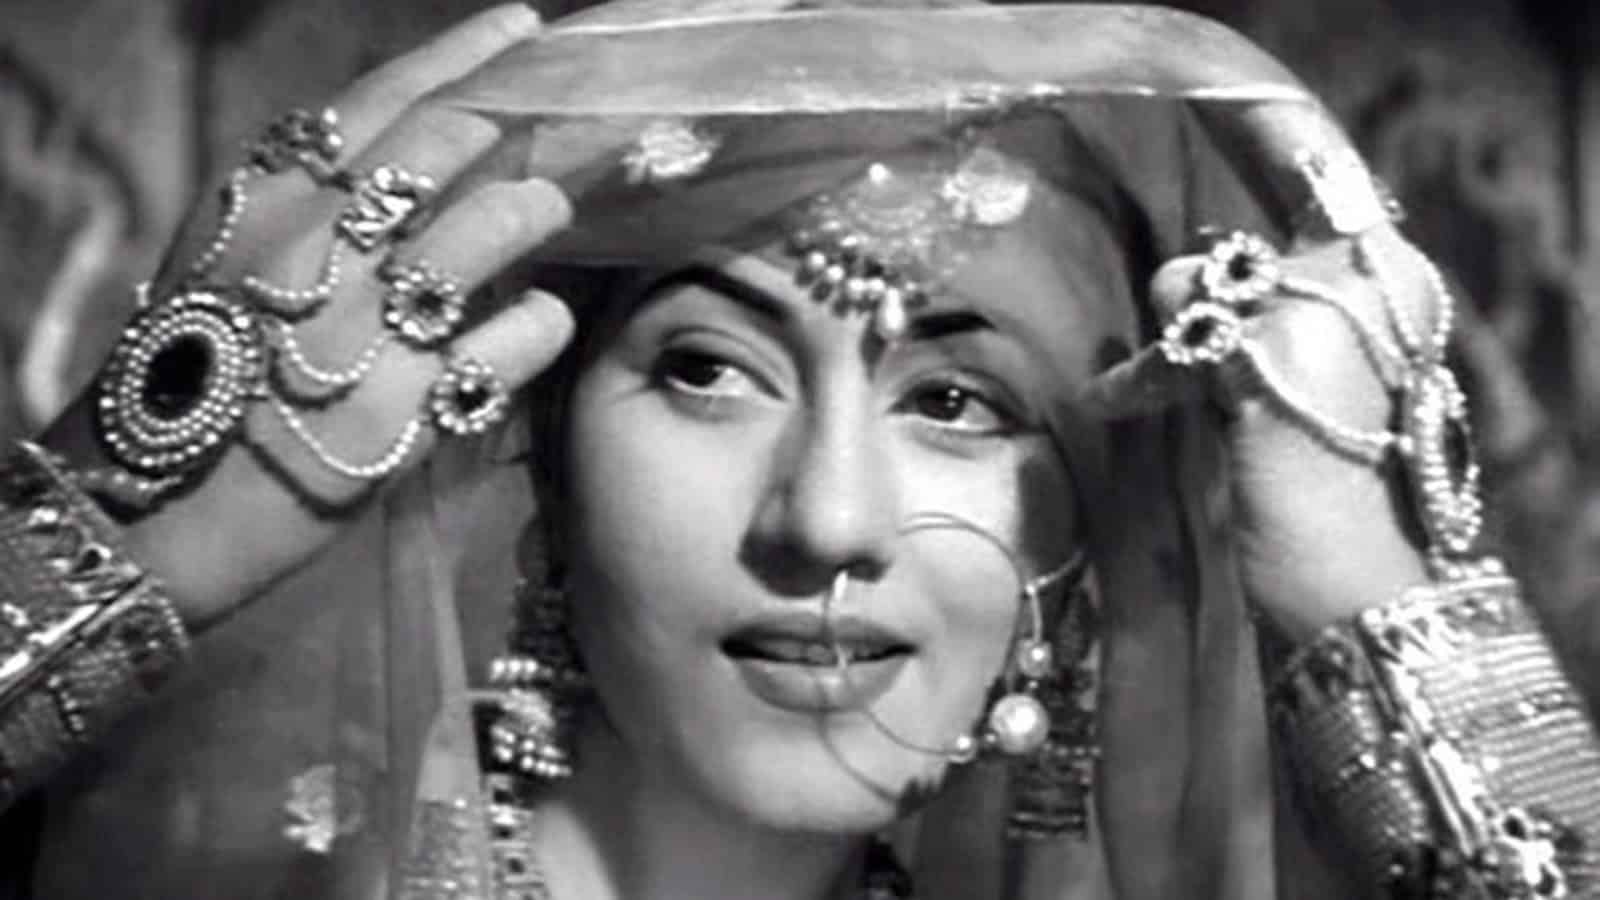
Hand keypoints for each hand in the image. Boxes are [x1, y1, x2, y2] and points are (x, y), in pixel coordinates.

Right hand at [41, 4, 574, 630]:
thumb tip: (395, 157)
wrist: (143, 511)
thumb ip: (299, 205)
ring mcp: (362, 328)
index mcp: (263, 205)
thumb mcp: (220, 266)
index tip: (519, 30)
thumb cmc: (188, 381)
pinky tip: (542, 318)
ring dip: (534, 209)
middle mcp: (314, 251)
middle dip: (520, 124)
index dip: (460, 58)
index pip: (375, 103)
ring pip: (488, 228)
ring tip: (550, 208)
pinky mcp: (403, 413)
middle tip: (570, 125)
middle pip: (444, 145)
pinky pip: (510, 344)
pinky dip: (540, 323)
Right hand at [1082, 101, 1453, 641]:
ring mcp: (1309, 358)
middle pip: (1247, 245)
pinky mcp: (1272, 407)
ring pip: (1217, 307)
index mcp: (1371, 279)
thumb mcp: (1273, 365)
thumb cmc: (1322, 482)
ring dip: (1167, 335)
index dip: (1252, 137)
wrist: (1335, 603)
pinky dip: (1166, 374)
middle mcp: (1349, 305)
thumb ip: (1221, 302)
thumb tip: (1171, 282)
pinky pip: (1207, 360)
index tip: (1194, 109)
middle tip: (1152, 318)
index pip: (1308, 177)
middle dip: (1190, 273)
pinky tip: (1124, 399)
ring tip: (1128, 385)